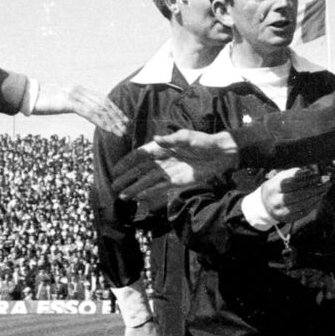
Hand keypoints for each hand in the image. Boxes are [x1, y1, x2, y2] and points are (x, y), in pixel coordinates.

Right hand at [32, 82, 127, 136]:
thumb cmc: (38, 99)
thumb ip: (69, 103)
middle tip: (126, 126)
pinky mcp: (68, 101)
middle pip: (103, 102)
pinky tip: (108, 129)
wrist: (25, 94)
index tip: (122, 118)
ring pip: (99, 108)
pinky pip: (89, 112)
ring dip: (112, 121)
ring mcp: (74, 94)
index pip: (100, 98)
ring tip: (120, 131)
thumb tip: (76, 108)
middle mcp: (78, 89)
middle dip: (116, 115)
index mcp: (77, 89)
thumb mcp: (57, 100)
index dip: (113, 108)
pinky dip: (101, 121)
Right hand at [111, 130, 238, 201]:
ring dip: (135, 188)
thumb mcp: (188, 138)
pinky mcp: (176, 182)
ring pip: (147, 181)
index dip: (127, 162)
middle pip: (140, 170)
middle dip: (127, 179)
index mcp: (162, 147)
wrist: (220, 154)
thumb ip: (171, 140)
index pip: (140, 155)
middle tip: (115, 187)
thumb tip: (155, 138)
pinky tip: (139, 197)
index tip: (115, 170)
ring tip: (123, 196)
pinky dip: (149, 193)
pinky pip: (159, 188)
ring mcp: (168, 172)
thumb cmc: (203, 141)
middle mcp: (162, 160)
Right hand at [259, 166, 330, 222]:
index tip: (317, 176)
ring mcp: (281, 212)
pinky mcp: (288, 219)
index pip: (291, 183)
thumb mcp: (281, 177)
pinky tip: (319, 197)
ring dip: (317, 196)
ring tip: (325, 189)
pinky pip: (304, 211)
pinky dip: (313, 204)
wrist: (265, 205)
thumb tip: (312, 173)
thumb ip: (295, 173)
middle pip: (299, 194)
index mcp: (272, 187)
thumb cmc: (277, 187)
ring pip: (303, 204)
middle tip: (326, 182)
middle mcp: (275, 201)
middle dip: (315, 188)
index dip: (306, 179)